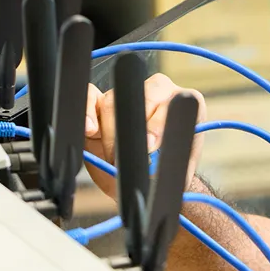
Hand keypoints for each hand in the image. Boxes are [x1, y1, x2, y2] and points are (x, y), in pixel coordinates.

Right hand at [83, 75, 206, 196]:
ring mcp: (125, 95)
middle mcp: (154, 91)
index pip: (167, 103)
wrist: (148, 179)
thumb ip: (173, 165)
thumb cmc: (166, 171)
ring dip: (109, 133)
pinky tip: (90, 130)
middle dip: (129, 131)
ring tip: (113, 158)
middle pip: (137, 98)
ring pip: (112, 101)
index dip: (156, 125)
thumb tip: (159, 163)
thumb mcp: (177, 170)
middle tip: (125, 158)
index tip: (150, 146)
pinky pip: (89, 96)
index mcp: (182, 101)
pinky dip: (87, 112)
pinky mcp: (99, 101)